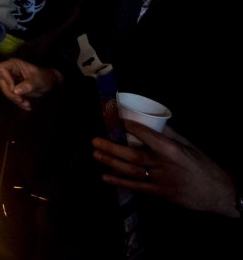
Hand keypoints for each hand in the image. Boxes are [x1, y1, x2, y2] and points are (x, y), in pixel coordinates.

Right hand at [0, 58, 62, 110]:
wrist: (49, 84)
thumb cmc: (44, 78)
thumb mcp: (38, 81)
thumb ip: (27, 85)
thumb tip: (15, 91)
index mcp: (14, 64)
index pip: (1, 69)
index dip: (5, 79)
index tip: (14, 88)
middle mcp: (10, 71)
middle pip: (1, 82)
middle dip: (10, 93)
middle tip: (21, 100)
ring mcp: (10, 80)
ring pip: (5, 91)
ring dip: (15, 100)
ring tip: (27, 104)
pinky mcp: (13, 89)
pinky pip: (11, 96)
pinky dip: (18, 103)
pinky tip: (27, 106)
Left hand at [92, 124, 238, 216]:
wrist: (219, 192)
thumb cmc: (203, 166)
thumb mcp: (189, 146)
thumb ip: (170, 135)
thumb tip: (152, 122)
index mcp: (172, 149)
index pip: (146, 134)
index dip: (129, 127)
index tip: (115, 121)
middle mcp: (165, 164)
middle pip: (133, 154)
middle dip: (112, 147)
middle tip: (95, 140)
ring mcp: (162, 180)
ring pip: (132, 171)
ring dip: (111, 162)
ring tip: (96, 154)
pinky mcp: (161, 193)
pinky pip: (137, 187)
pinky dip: (120, 182)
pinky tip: (106, 176)